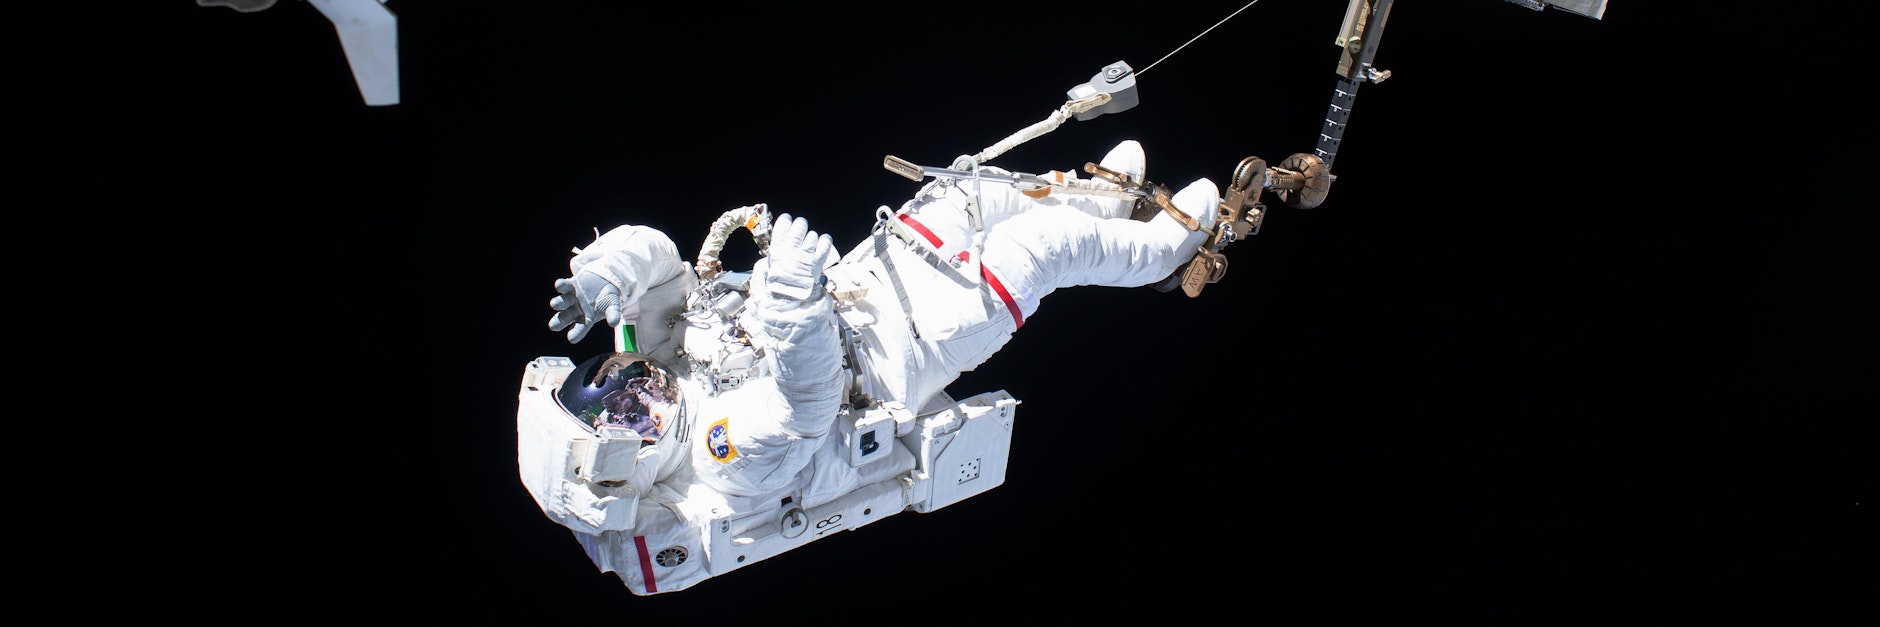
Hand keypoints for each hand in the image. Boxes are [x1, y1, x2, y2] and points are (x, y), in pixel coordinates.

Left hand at [548, 227, 646, 342]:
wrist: (606, 280)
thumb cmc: (609, 298)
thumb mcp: (613, 306)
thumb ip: (613, 314)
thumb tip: (614, 323)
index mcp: (586, 319)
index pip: (580, 328)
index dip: (576, 333)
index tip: (571, 338)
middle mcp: (576, 310)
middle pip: (566, 317)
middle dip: (559, 321)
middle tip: (553, 326)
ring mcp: (572, 298)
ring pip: (563, 302)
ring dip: (558, 303)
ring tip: (554, 304)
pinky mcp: (570, 285)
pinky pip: (564, 286)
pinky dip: (561, 286)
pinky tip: (558, 285)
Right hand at [761, 213, 832, 300]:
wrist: (790, 303)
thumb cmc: (775, 291)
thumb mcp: (763, 275)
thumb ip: (764, 265)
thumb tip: (766, 261)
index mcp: (778, 252)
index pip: (782, 227)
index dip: (785, 221)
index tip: (786, 220)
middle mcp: (793, 251)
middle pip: (800, 227)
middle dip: (800, 225)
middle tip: (800, 228)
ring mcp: (806, 256)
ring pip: (812, 235)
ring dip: (811, 237)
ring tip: (809, 242)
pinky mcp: (817, 263)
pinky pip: (824, 245)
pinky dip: (825, 241)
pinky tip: (824, 241)